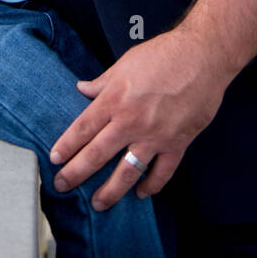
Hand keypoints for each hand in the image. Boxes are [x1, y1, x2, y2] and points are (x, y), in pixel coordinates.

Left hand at [48, 28, 231, 209]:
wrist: (202, 57)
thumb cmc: (162, 54)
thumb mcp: (125, 63)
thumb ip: (102, 82)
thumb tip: (82, 88)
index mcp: (114, 99)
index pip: (82, 129)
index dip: (66, 146)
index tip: (54, 160)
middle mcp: (131, 121)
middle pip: (97, 154)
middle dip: (76, 173)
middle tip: (62, 186)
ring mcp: (154, 136)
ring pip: (127, 172)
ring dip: (110, 191)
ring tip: (98, 203)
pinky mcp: (177, 143)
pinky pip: (162, 173)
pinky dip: (151, 186)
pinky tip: (140, 193)